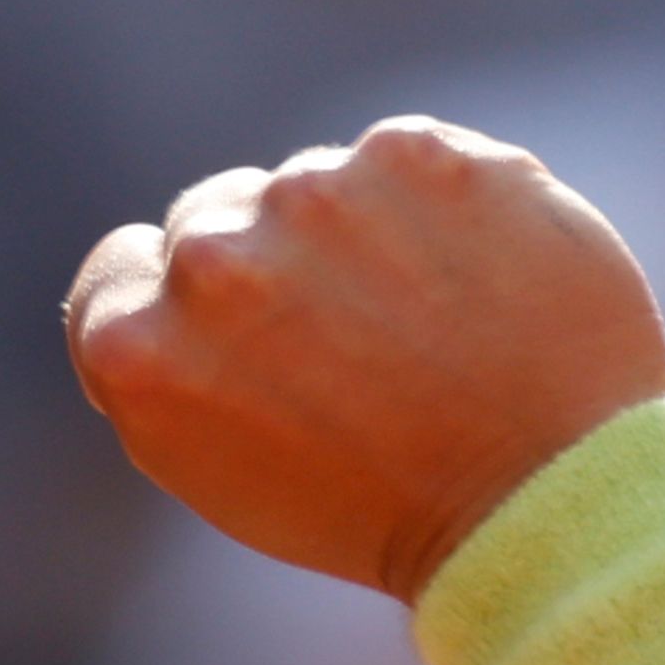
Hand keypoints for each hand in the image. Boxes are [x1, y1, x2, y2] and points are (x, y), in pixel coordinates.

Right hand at [65, 118, 664, 602]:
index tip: (242, 349)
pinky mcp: (417, 155)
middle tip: (346, 348)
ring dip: (354, 235)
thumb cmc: (378, 509)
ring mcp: (315, 193)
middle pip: (211, 217)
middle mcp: (211, 256)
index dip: (176, 308)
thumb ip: (171, 360)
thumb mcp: (218, 467)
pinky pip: (403, 164)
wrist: (546, 500)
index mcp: (137, 346)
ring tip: (424, 327)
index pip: (118, 270)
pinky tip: (474, 283)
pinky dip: (436, 209)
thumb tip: (177, 278)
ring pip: (312, 186)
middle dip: (266, 267)